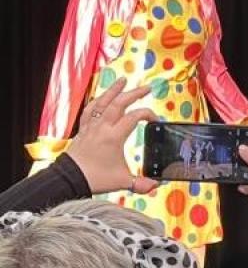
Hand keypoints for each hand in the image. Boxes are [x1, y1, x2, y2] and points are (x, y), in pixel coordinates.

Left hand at [67, 78, 157, 193]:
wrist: (70, 178)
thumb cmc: (94, 178)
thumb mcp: (122, 182)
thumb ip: (141, 184)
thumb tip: (156, 186)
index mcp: (114, 137)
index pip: (133, 117)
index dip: (147, 115)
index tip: (155, 120)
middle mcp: (102, 128)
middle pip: (119, 103)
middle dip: (134, 93)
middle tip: (147, 88)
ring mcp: (91, 127)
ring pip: (103, 102)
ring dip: (114, 90)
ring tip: (123, 81)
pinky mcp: (83, 129)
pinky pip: (90, 110)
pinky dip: (98, 101)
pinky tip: (102, 97)